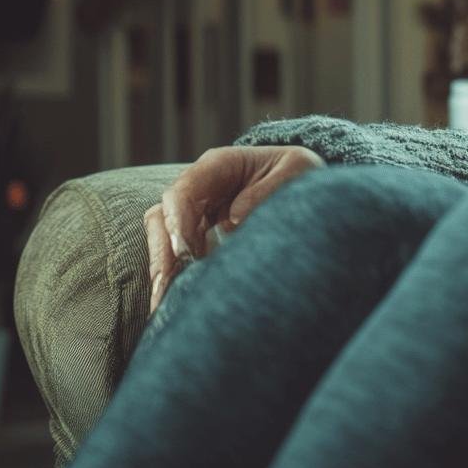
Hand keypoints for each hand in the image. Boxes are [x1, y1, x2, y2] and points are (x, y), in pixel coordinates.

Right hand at [144, 145, 325, 312]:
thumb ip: (267, 190)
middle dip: (164, 253)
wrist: (303, 182)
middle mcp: (199, 189)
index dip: (179, 221)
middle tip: (168, 287)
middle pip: (163, 218)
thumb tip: (234, 221)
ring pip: (164, 239)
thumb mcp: (296, 168)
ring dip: (164, 270)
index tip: (185, 252)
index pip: (184, 191)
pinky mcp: (201, 236)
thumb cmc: (298, 171)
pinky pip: (178, 255)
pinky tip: (177, 301)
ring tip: (167, 301)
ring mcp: (197, 213)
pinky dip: (176, 277)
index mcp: (218, 165)